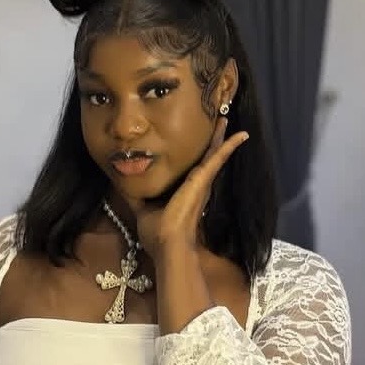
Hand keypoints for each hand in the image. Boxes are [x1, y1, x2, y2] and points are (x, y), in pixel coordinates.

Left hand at [130, 118, 248, 260]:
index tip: (193, 141)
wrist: (167, 244)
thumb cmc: (157, 232)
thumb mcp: (142, 208)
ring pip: (212, 153)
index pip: (189, 169)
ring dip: (220, 137)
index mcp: (183, 192)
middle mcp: (196, 185)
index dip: (193, 155)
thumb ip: (136, 194)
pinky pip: (218, 157)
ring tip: (226, 120)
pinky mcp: (203, 178)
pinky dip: (229, 145)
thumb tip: (123, 182)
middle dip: (209, 141)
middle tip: (216, 123)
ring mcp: (201, 181)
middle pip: (204, 157)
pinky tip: (242, 134)